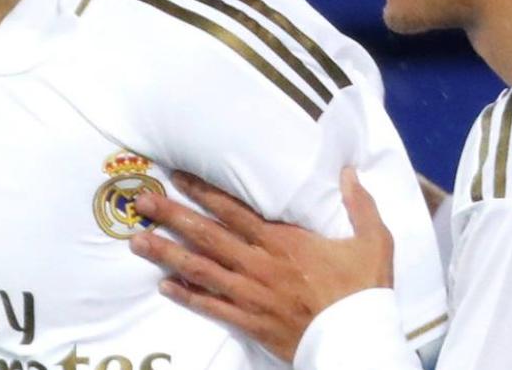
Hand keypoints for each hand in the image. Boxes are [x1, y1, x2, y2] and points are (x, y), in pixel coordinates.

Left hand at [129, 167, 393, 361]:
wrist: (357, 340)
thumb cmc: (365, 290)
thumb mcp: (374, 241)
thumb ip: (359, 204)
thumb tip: (349, 171)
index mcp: (284, 240)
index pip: (235, 210)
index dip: (204, 192)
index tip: (178, 177)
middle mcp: (260, 263)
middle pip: (207, 235)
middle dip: (172, 217)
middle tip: (141, 202)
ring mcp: (251, 294)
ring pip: (201, 269)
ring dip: (167, 254)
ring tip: (137, 241)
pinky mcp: (251, 322)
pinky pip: (211, 307)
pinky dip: (186, 296)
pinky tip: (163, 286)